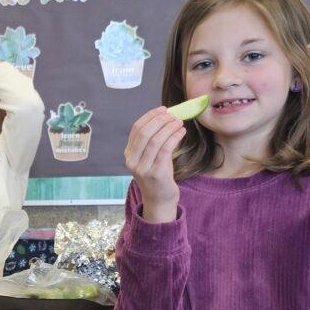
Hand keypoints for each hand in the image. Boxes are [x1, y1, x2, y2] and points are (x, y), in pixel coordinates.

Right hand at [123, 107, 185, 222]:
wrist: (159, 200)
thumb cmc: (157, 175)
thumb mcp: (150, 157)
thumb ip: (152, 140)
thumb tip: (166, 116)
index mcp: (129, 154)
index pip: (136, 128)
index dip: (150, 116)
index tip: (163, 109)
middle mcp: (132, 161)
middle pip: (144, 132)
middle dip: (160, 120)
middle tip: (173, 115)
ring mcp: (142, 168)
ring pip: (155, 140)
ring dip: (169, 127)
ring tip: (179, 122)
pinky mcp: (155, 174)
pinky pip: (165, 150)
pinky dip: (174, 137)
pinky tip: (181, 132)